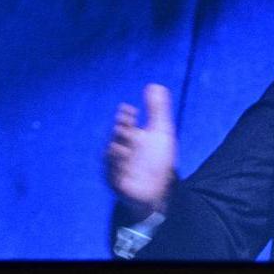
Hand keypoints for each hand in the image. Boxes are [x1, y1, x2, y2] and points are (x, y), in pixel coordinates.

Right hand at [105, 83, 177, 218]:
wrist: (156, 188)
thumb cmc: (156, 159)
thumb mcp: (160, 132)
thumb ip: (157, 109)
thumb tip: (155, 85)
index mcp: (130, 136)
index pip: (125, 123)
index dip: (126, 117)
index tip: (130, 109)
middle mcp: (120, 150)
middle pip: (117, 139)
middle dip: (121, 132)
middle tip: (126, 125)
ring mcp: (116, 167)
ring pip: (112, 158)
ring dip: (118, 152)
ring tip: (125, 147)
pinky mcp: (116, 183)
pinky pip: (113, 176)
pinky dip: (117, 171)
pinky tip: (124, 167)